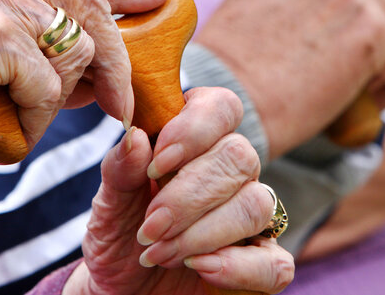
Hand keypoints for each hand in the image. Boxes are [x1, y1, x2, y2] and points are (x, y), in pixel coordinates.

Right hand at [0, 0, 173, 153]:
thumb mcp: (3, 71)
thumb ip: (51, 61)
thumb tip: (108, 76)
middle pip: (92, 13)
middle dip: (116, 63)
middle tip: (122, 105)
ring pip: (77, 53)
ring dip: (56, 101)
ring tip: (15, 116)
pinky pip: (51, 86)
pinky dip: (37, 118)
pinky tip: (4, 123)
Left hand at [66, 87, 293, 294]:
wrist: (121, 290)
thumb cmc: (119, 237)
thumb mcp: (107, 204)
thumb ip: (120, 170)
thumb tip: (136, 137)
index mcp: (197, 142)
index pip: (222, 107)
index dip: (196, 129)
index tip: (157, 165)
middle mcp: (232, 173)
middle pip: (239, 156)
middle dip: (189, 196)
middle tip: (151, 227)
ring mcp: (252, 217)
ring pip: (257, 204)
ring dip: (204, 233)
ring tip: (161, 253)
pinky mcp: (263, 263)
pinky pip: (277, 263)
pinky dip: (238, 267)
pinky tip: (201, 269)